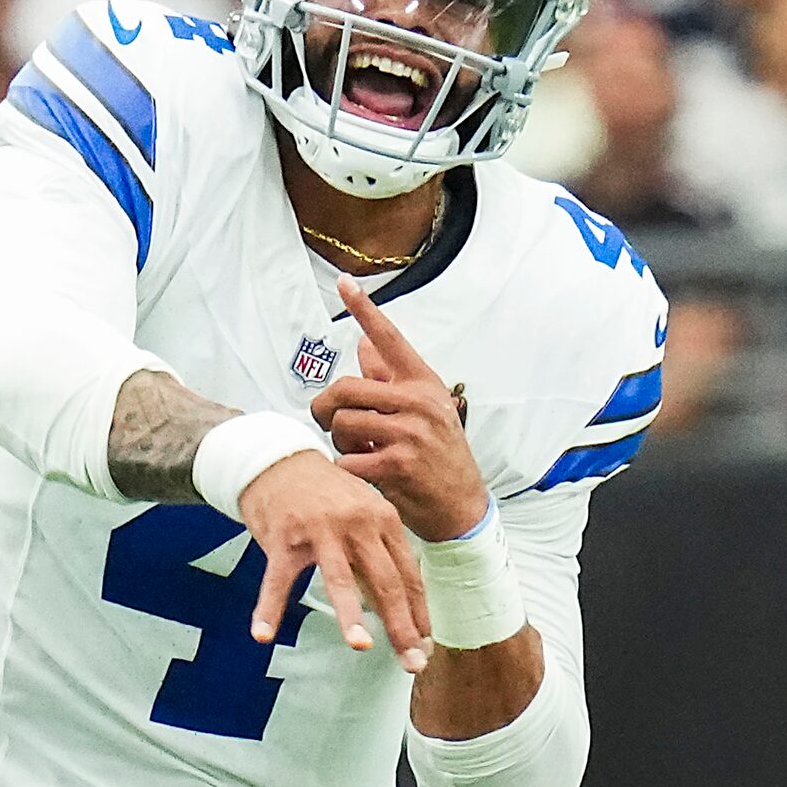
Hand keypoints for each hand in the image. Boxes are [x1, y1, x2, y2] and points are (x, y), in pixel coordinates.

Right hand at [237, 451, 428, 671]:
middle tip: (413, 662)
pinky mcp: (284, 537)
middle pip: (386, 582)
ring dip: (350, 615)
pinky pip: (276, 580)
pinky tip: (263, 635)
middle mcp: (359, 525)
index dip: (419, 613)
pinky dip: (268, 608)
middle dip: (401, 626)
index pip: (408, 575)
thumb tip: (403, 602)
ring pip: (339, 579)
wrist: (282, 460)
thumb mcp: (365, 514)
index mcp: (385, 521)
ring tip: (361, 647)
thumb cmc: (328, 495)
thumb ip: (382, 553)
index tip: (427, 645)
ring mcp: (321, 531)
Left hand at [313, 276, 491, 543]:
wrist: (461, 504)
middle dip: (325, 407)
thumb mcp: (424, 410)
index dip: (365, 309)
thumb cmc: (438, 453)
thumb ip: (390, 378)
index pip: (390, 338)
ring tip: (356, 450)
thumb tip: (363, 341)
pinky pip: (345, 459)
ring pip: (341, 424)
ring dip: (337, 442)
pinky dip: (345, 469)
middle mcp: (418, 402)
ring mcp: (409, 434)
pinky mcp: (397, 465)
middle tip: (325, 420)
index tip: (345, 283)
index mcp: (423, 383)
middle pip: (345, 388)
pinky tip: (363, 472)